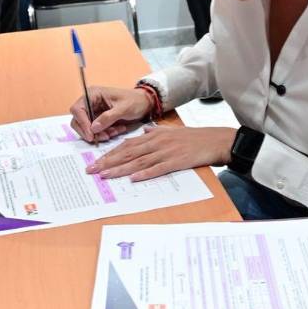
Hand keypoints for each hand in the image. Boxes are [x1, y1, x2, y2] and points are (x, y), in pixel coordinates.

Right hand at [70, 86, 150, 141]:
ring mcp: (93, 112)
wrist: (144, 104)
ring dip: (99, 134)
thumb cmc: (135, 101)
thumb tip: (93, 128)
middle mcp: (90, 102)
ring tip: (114, 132)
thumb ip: (108, 117)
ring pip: (86, 128)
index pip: (78, 109)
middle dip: (90, 131)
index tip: (91, 135)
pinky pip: (95, 131)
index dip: (82, 122)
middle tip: (103, 137)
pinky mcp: (98, 120)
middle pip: (78, 120)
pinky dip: (104, 134)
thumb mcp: (123, 108)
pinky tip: (116, 130)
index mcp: (93, 94)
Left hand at [85, 124, 233, 181]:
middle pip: (127, 153)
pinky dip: (145, 174)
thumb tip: (145, 130)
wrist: (215, 140)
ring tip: (105, 175)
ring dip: (120, 169)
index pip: (126, 145)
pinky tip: (133, 178)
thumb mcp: (172, 130)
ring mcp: (166, 152)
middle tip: (92, 170)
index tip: (96, 161)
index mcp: (154, 135)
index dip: (110, 153)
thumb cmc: (194, 137)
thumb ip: (157, 131)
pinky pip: (158, 168)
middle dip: (108, 162)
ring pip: (138, 161)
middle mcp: (156, 142)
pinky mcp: (176, 161)